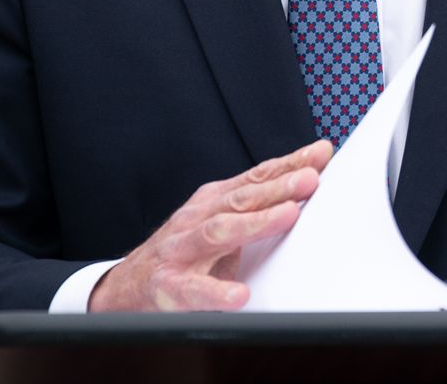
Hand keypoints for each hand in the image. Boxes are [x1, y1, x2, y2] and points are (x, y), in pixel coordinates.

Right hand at [88, 139, 332, 310]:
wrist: (126, 286)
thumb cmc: (185, 250)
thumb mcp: (220, 219)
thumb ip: (259, 203)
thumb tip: (310, 178)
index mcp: (213, 201)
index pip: (256, 177)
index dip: (288, 164)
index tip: (320, 153)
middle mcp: (197, 218)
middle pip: (241, 199)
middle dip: (277, 187)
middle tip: (310, 179)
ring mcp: (180, 250)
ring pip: (218, 232)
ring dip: (254, 223)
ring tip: (287, 216)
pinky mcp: (167, 285)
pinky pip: (193, 289)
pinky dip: (216, 291)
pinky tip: (240, 294)